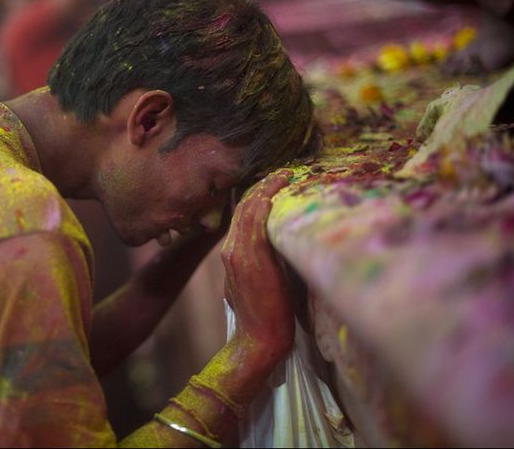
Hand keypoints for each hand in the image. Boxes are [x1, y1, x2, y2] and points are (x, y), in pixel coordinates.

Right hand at [222, 170, 293, 353]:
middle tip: (281, 171)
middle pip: (243, 208)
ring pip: (248, 212)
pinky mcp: (250, 260)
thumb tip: (275, 249)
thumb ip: (257, 264)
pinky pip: (254, 224)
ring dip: (265, 190)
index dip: (256, 196)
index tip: (273, 182)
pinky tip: (274, 192)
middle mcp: (231, 251)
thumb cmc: (263, 319)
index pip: (241, 216)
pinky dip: (262, 205)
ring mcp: (238, 255)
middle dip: (262, 186)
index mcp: (231, 255)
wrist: (258, 342)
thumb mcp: (253, 285)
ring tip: (282, 175)